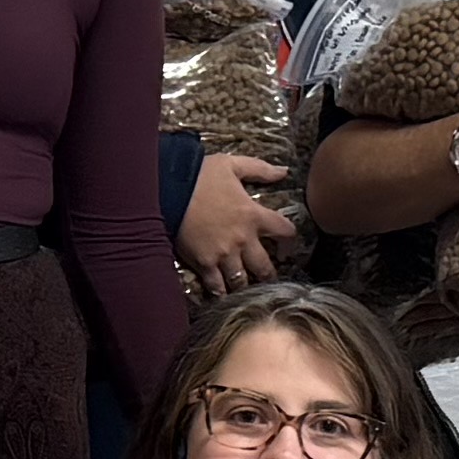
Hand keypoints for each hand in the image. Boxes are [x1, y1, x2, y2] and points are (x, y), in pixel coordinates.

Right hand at [175, 154, 292, 293]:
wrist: (169, 188)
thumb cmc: (201, 175)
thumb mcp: (232, 165)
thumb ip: (260, 169)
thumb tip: (285, 171)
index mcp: (253, 215)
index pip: (284, 232)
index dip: (289, 242)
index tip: (285, 249)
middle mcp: (243, 239)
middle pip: (264, 267)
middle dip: (267, 274)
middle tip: (265, 276)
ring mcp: (223, 254)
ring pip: (241, 280)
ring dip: (244, 284)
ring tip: (243, 286)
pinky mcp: (204, 263)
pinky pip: (216, 286)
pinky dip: (220, 291)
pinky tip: (221, 293)